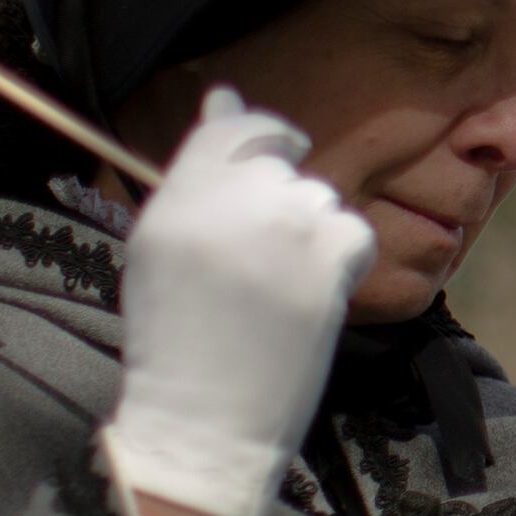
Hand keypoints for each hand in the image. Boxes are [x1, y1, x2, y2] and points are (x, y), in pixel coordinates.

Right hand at [103, 89, 375, 515]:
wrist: (203, 420)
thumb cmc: (179, 339)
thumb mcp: (162, 246)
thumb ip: (197, 171)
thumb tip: (226, 95)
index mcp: (177, 197)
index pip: (236, 126)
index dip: (261, 136)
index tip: (272, 156)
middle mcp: (228, 200)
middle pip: (281, 165)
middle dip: (279, 205)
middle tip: (258, 264)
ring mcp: (280, 226)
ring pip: (319, 199)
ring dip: (308, 235)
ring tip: (274, 290)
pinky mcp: (325, 259)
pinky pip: (353, 232)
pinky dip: (341, 262)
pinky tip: (309, 297)